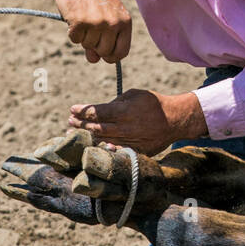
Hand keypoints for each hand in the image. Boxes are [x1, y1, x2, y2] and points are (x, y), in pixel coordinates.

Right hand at [49, 0, 131, 64]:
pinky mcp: (80, 21)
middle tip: (90, 29)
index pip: (122, 51)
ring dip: (83, 36)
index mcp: (125, 21)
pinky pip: (75, 39)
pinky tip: (74, 17)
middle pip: (103, 51)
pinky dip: (72, 32)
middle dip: (94, 45)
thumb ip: (103, 39)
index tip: (103, 55)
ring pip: (88, 45)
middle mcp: (113, 23)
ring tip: (83, 18)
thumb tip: (94, 60)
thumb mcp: (105, 17)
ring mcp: (97, 22)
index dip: (111, 56)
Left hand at [68, 89, 207, 155]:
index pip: (98, 112)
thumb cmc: (153, 103)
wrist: (174, 120)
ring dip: (87, 136)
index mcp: (125, 111)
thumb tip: (100, 109)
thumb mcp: (135, 94)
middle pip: (97, 128)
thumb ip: (116, 102)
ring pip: (103, 140)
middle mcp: (126, 127)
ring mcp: (131, 141)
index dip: (82, 111)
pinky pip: (116, 150)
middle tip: (70, 121)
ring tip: (74, 132)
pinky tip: (93, 145)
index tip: (72, 109)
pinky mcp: (136, 150)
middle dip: (80, 124)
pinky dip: (103, 148)